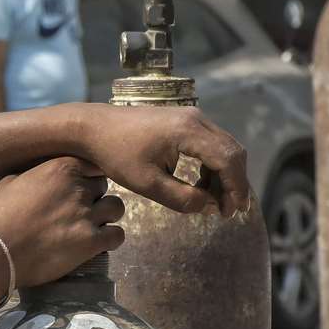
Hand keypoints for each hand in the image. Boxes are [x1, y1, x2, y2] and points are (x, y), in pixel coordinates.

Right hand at [0, 157, 124, 287]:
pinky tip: (99, 242)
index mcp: (60, 168)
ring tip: (92, 225)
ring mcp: (87, 215)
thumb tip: (39, 175)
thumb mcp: (8, 183)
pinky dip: (111, 238)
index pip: (91, 165)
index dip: (86, 177)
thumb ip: (32, 173)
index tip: (80, 188)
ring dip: (107, 215)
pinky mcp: (91, 241)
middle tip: (80, 210)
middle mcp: (78, 188)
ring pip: (116, 207)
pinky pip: (118, 235)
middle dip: (94, 196)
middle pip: (103, 185)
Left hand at [70, 103, 249, 217]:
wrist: (93, 127)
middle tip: (226, 211)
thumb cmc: (115, 154)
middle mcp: (196, 118)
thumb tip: (210, 206)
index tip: (231, 212)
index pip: (228, 160)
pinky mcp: (185, 120)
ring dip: (223, 175)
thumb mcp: (147, 184)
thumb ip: (181, 198)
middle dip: (234, 183)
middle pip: (233, 152)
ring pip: (224, 147)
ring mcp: (191, 116)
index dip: (236, 189)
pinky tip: (199, 186)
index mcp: (188, 131)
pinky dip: (211, 166)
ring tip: (212, 202)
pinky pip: (210, 144)